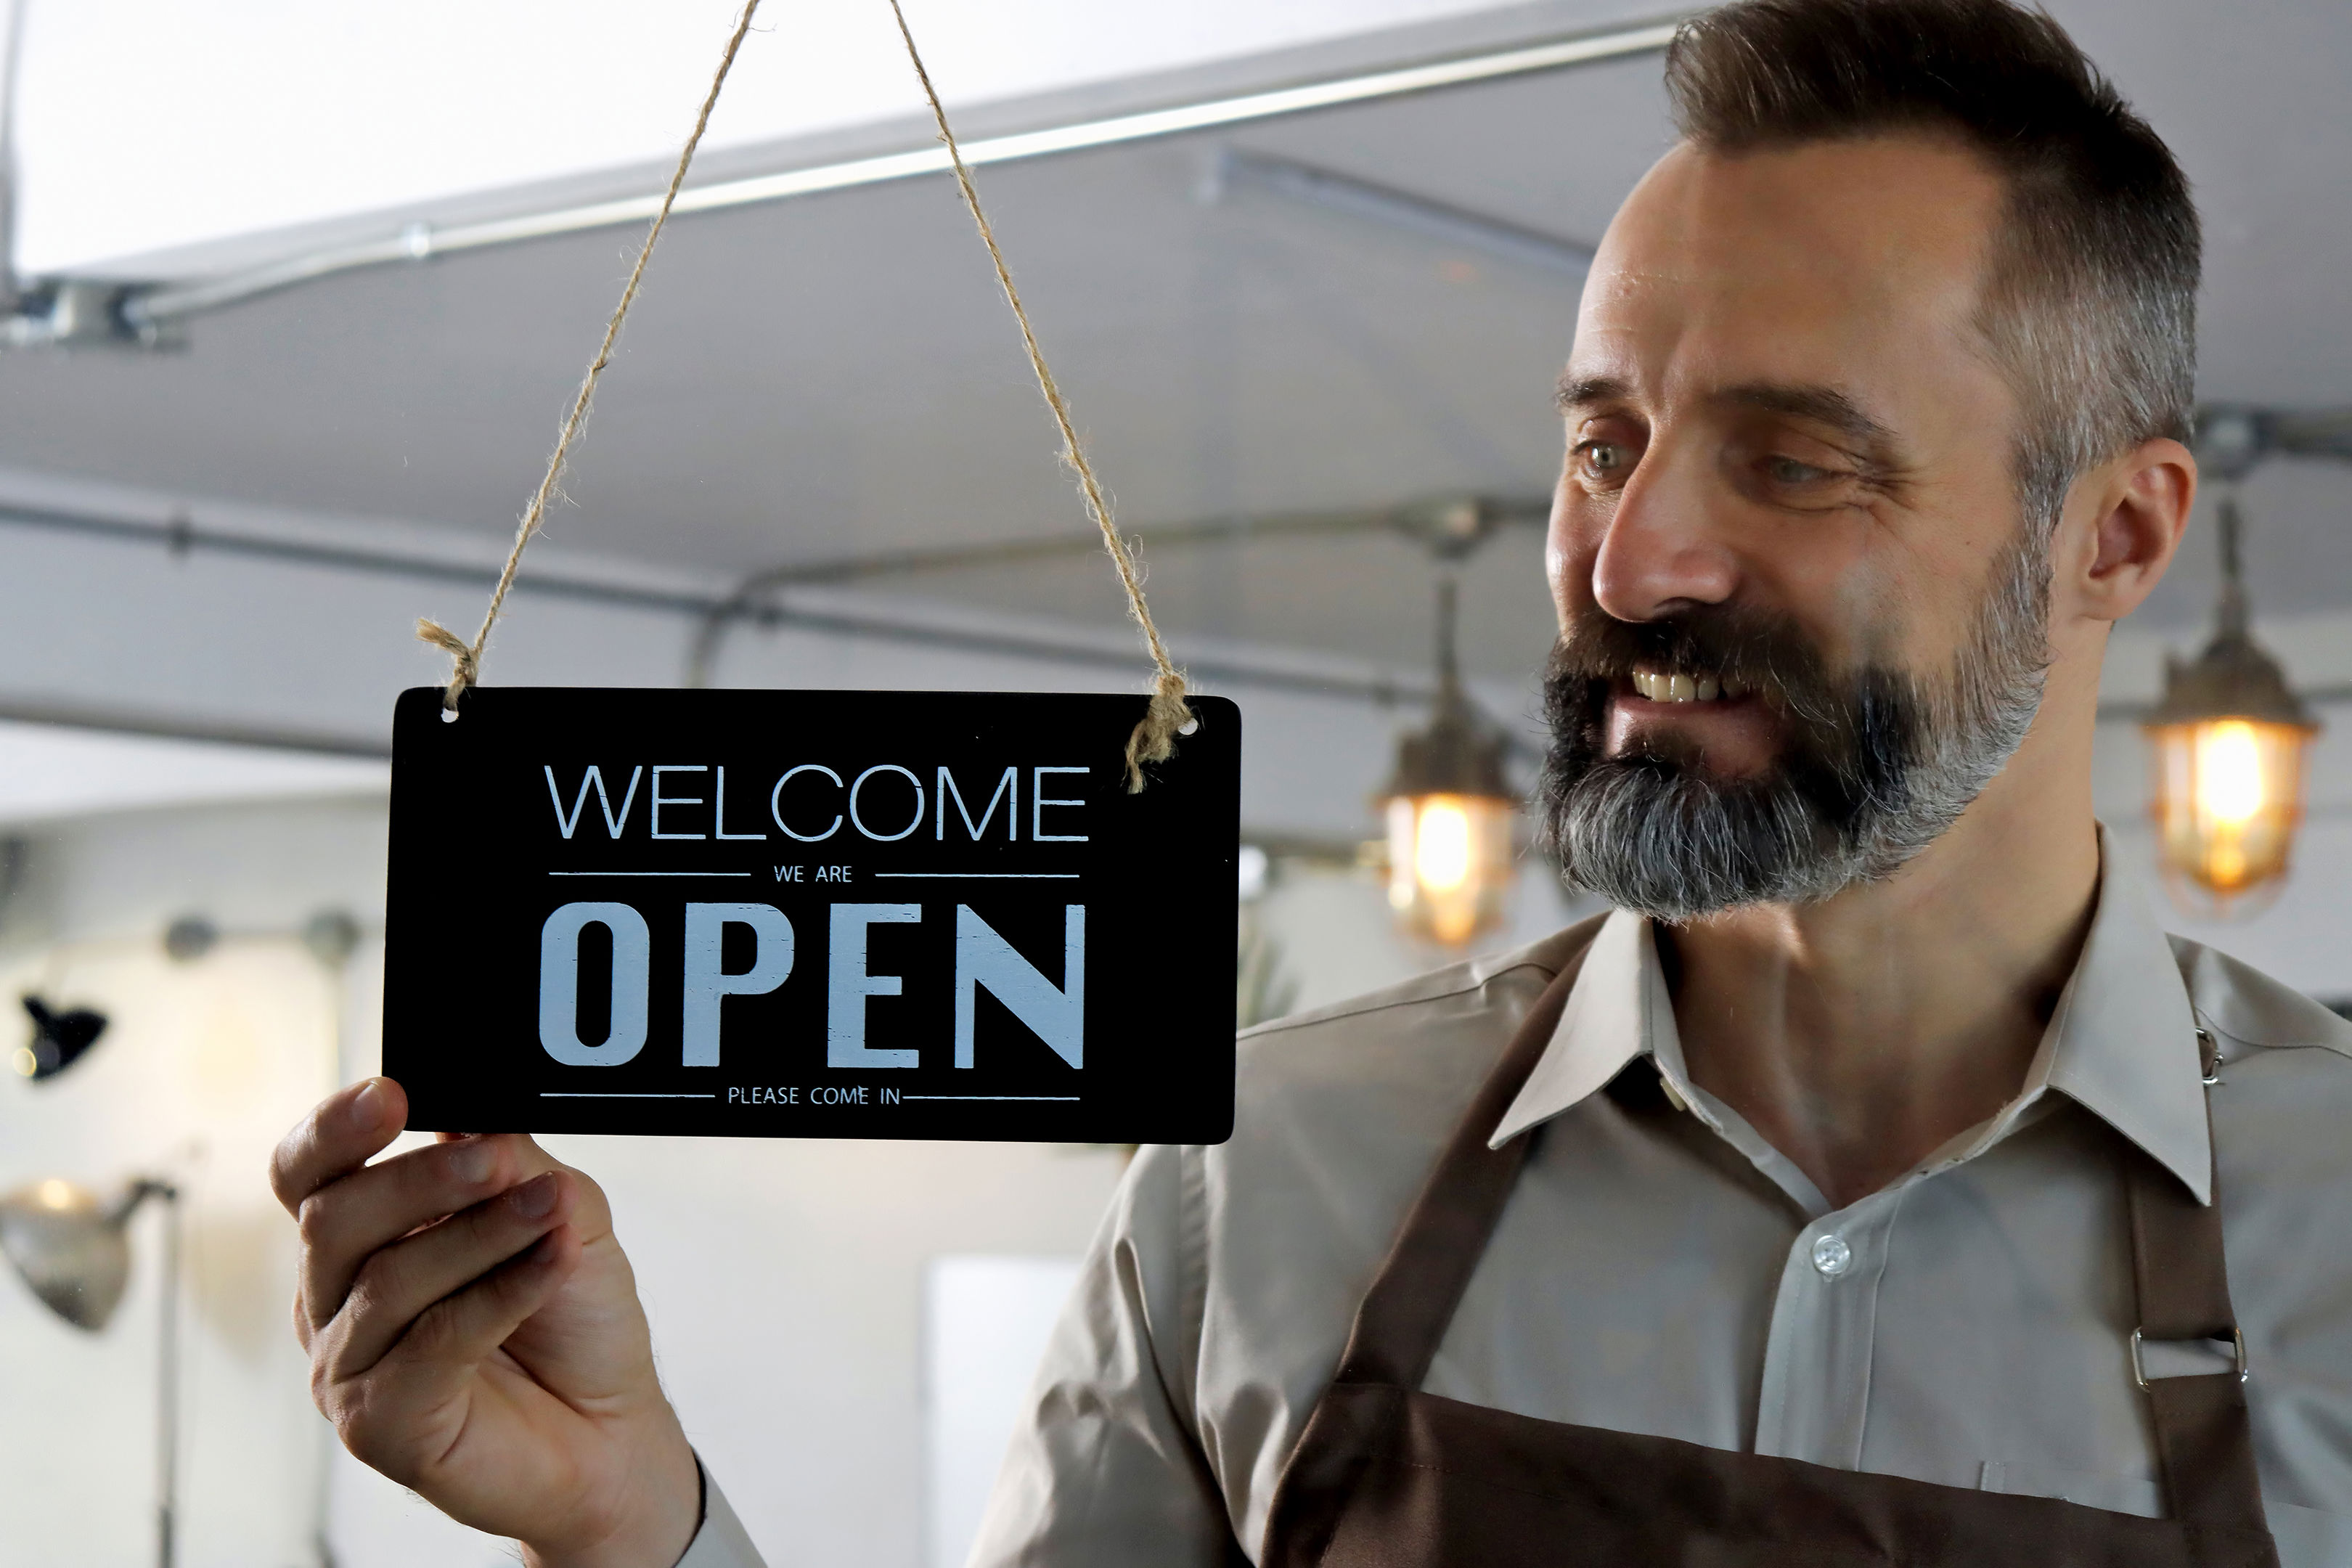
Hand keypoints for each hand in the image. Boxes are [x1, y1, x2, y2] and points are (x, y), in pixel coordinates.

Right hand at [271, 1078, 701, 1567]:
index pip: (307, 1173)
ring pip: (390, 1279)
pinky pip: (433, 1342)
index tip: (391, 1095)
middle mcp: (333, 1300)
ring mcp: (347, 1366)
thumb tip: (469, 1114)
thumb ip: (510, 1161)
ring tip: (552, 1214)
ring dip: (482, 1235)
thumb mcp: (559, 1210)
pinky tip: (552, 1265)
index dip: (334, 1130)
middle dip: (425, 1180)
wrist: (612, 1427)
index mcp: (359, 1238)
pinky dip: (502, 1293)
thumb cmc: (574, 1318)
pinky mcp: (378, 1424)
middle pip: (336, 1218)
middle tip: (498, 1160)